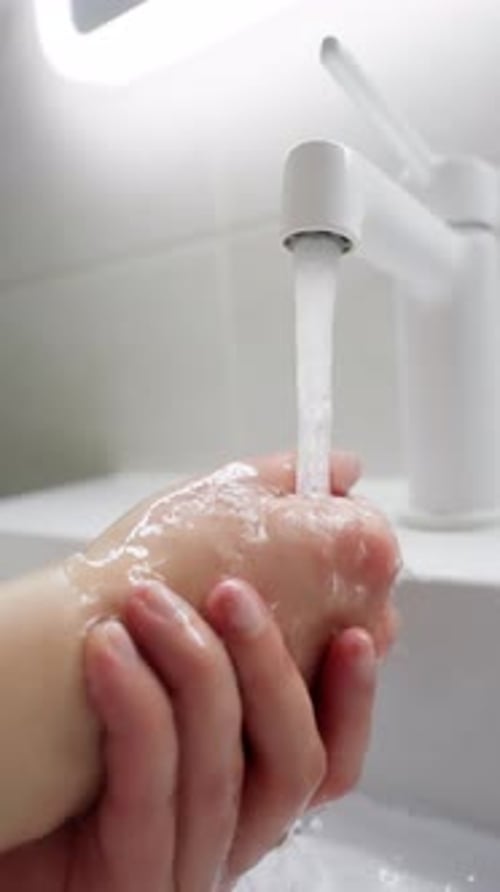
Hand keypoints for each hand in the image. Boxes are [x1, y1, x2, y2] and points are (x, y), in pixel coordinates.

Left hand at [0, 585, 378, 891]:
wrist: (2, 805)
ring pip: (223, 771)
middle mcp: (227, 835)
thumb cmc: (68, 754)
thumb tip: (233, 575)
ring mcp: (180, 864)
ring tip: (150, 600)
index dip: (354, 701)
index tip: (355, 631)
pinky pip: (149, 788)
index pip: (329, 763)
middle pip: (294, 762)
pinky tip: (108, 648)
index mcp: (246, 796)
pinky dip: (137, 705)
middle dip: (270, 663)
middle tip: (232, 589)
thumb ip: (197, 655)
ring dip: (197, 668)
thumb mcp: (150, 693)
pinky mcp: (126, 878)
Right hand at [72, 450, 398, 682]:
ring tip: (238, 604)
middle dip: (320, 566)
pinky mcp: (304, 721)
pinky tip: (234, 648)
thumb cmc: (160, 563)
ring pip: (342, 637)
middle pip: (363, 581)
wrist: (102, 646)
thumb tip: (344, 467)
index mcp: (357, 550)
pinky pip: (314, 684)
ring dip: (307, 614)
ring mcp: (339, 674)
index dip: (318, 513)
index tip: (282, 516)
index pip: (366, 518)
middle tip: (255, 556)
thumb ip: (299, 471)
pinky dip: (285, 662)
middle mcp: (365, 616)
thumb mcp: (231, 487)